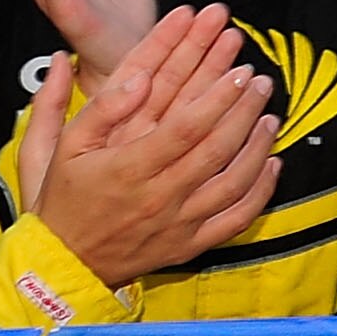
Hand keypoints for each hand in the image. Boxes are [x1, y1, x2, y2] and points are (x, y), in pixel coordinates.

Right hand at [28, 3, 281, 285]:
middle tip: (260, 80)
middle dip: (244, 109)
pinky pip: (237, 218)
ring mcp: (179, 223)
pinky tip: (272, 163)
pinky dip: (261, 191)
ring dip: (258, 146)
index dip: (217, 97)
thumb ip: (99, 108)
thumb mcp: (64, 146)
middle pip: (216, 148)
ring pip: (234, 182)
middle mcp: (159, 196)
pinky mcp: (191, 244)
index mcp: (129, 168)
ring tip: (271, 115)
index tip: (238, 71)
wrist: (65, 264)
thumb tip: (136, 76)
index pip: (185, 127)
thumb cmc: (65, 199)